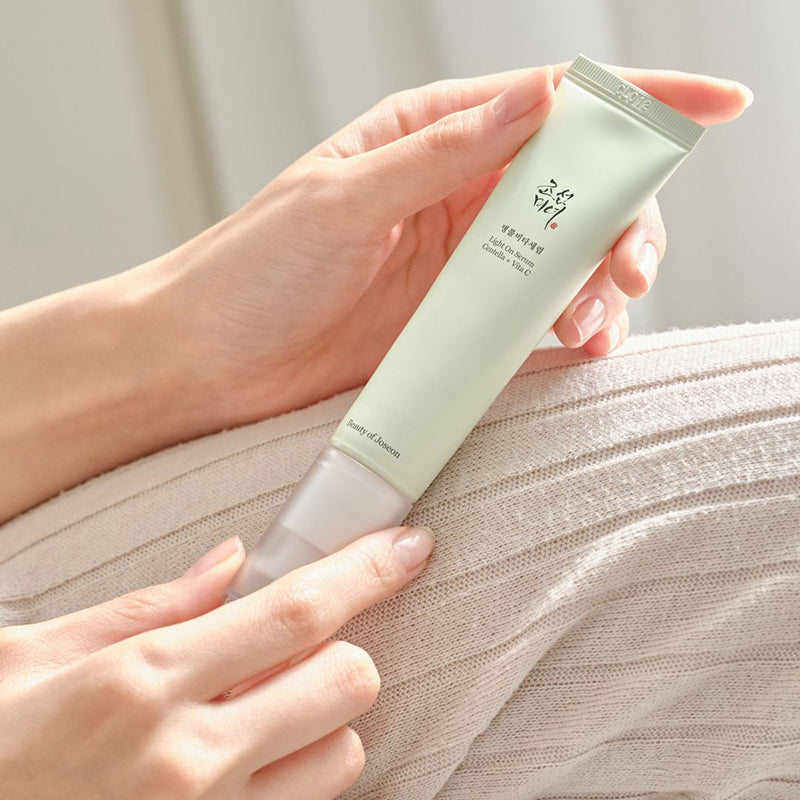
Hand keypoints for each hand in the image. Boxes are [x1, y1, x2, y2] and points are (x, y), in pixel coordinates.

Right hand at [0, 525, 433, 798]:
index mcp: (142, 680)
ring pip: (342, 756)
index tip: (410, 546)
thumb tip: (232, 561)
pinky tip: (248, 762)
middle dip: (344, 654)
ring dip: (323, 722)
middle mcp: (187, 759)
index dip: (368, 571)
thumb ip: (149, 605)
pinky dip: (297, 777)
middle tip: (299, 651)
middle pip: (347, 684)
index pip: (296, 611)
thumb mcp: (35, 656)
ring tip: (264, 715)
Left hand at [141, 60, 751, 424]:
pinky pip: (532, 314)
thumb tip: (539, 101)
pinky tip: (576, 343)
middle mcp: (453, 194)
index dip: (638, 104)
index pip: (550, 105)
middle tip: (632, 267)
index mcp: (428, 137)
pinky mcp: (454, 322)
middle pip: (575, 186)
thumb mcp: (341, 198)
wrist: (209, 360)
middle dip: (625, 219)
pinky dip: (566, 326)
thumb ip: (441, 153)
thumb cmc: (251, 271)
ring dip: (602, 283)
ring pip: (564, 255)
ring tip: (598, 322)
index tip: (715, 109)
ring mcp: (459, 262)